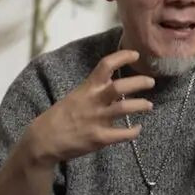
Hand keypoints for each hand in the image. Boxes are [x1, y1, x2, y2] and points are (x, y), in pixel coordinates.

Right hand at [20, 49, 154, 167]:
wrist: (43, 140)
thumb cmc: (60, 116)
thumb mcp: (75, 96)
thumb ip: (93, 90)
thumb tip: (113, 83)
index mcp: (87, 88)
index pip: (105, 65)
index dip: (122, 57)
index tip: (136, 55)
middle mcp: (93, 100)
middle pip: (120, 86)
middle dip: (139, 82)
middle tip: (151, 82)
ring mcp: (96, 119)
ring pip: (125, 109)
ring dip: (141, 105)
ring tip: (149, 105)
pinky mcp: (98, 138)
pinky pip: (122, 134)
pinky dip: (133, 131)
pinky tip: (138, 129)